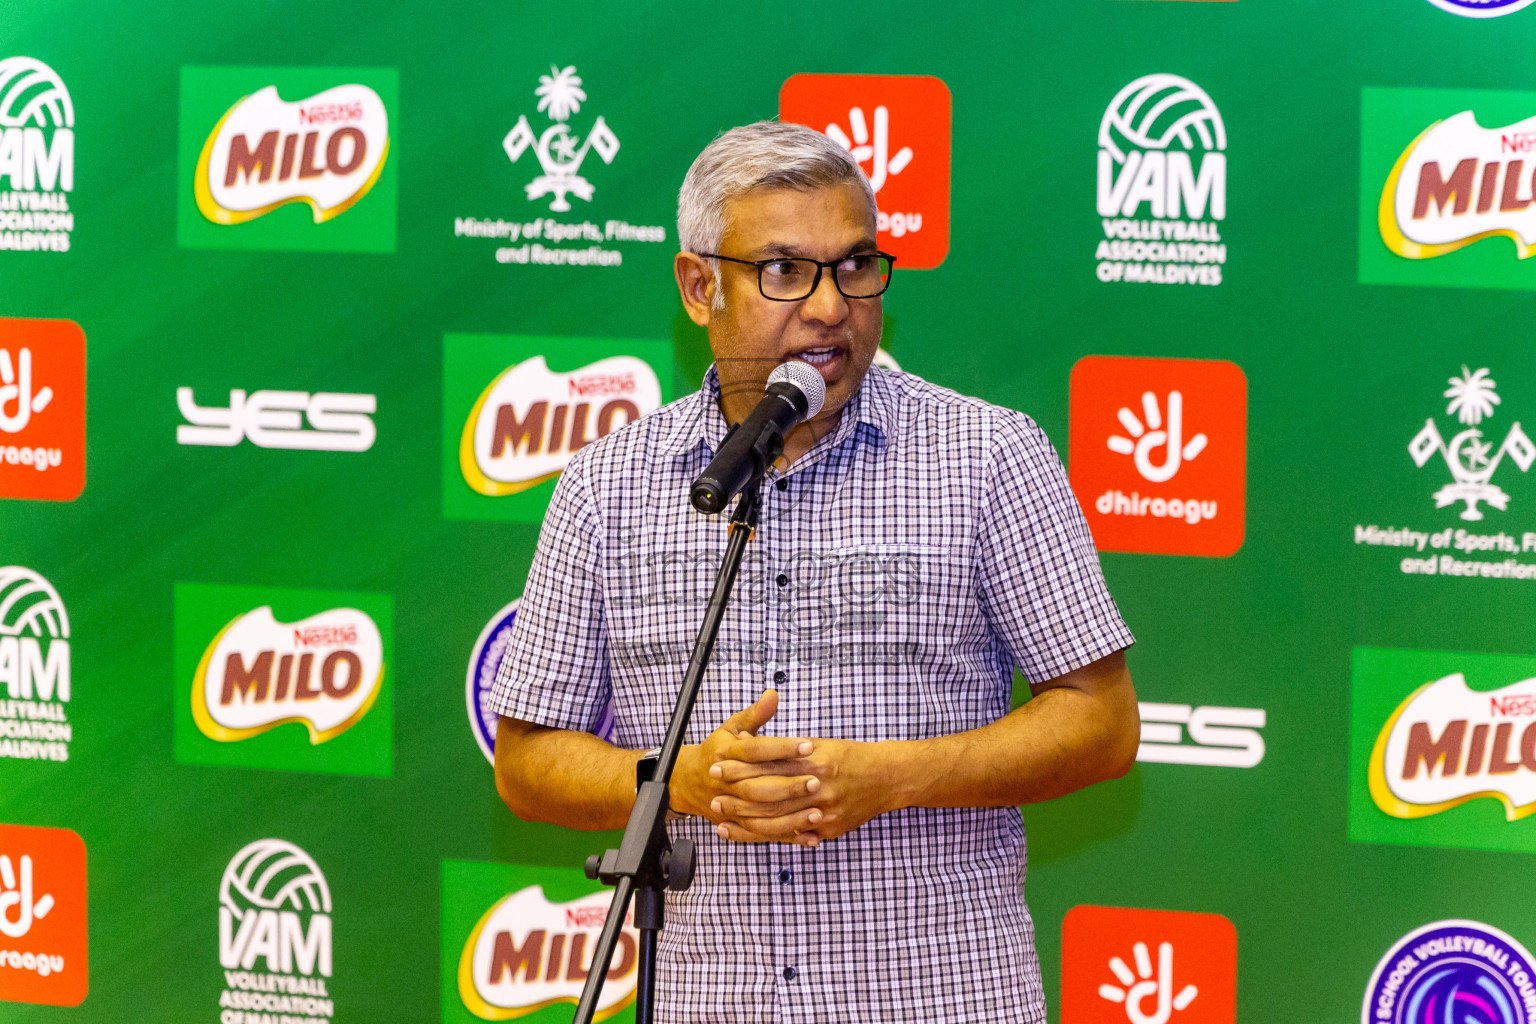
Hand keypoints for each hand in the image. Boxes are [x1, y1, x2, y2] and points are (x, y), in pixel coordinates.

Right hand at [670, 690, 823, 847]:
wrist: (686, 781)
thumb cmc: (716, 750)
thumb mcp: (731, 728)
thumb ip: (755, 714)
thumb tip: (773, 695)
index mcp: (725, 754)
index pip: (755, 750)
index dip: (781, 748)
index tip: (808, 745)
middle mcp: (726, 782)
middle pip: (758, 786)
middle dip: (788, 786)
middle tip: (817, 780)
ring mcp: (730, 806)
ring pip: (760, 814)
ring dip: (790, 816)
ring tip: (818, 810)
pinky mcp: (737, 823)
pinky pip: (762, 834)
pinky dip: (786, 836)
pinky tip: (809, 835)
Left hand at [710, 738, 897, 845]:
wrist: (887, 777)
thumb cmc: (850, 757)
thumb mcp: (818, 744)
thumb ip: (784, 747)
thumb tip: (747, 742)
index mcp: (813, 760)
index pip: (767, 765)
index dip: (739, 768)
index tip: (716, 767)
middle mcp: (818, 786)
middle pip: (768, 795)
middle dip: (737, 798)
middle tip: (712, 799)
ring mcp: (825, 810)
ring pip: (778, 821)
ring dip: (747, 823)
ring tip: (723, 821)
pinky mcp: (829, 828)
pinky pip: (794, 835)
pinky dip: (770, 836)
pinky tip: (751, 835)